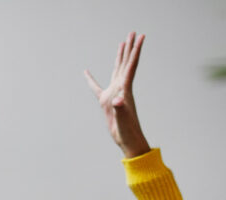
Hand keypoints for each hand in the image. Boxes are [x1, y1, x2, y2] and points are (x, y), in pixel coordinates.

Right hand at [84, 32, 150, 157]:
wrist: (128, 140)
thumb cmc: (128, 130)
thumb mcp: (123, 119)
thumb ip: (120, 108)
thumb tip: (117, 101)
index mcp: (125, 90)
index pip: (131, 65)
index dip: (135, 51)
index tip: (140, 36)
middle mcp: (122, 88)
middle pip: (126, 63)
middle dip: (129, 48)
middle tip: (133, 32)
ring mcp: (114, 93)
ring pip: (117, 70)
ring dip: (120, 57)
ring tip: (122, 44)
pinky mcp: (107, 102)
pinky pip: (97, 87)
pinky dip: (90, 80)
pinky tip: (86, 73)